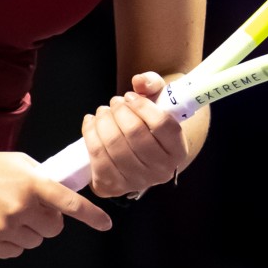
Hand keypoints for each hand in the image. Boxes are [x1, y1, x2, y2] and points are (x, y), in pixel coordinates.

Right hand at [0, 151, 112, 257]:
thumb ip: (42, 178)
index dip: (91, 215)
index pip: (69, 203)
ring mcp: (5, 229)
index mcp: (32, 184)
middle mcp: (21, 208)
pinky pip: (16, 252)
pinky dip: (10, 242)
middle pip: (53, 229)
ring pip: (35, 242)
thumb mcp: (18, 163)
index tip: (106, 224)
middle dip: (47, 221)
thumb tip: (63, 194)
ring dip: (28, 232)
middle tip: (29, 209)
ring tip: (6, 214)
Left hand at [80, 71, 188, 198]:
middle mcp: (161, 171)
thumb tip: (139, 81)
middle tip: (115, 102)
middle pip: (134, 134)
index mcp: (178, 151)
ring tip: (103, 111)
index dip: (142, 105)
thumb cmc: (150, 120)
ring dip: (103, 120)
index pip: (162, 125)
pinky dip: (89, 134)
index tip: (130, 96)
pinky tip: (91, 123)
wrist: (139, 148)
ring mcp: (136, 182)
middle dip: (119, 111)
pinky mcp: (112, 187)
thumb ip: (152, 83)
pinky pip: (96, 157)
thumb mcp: (158, 98)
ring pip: (113, 144)